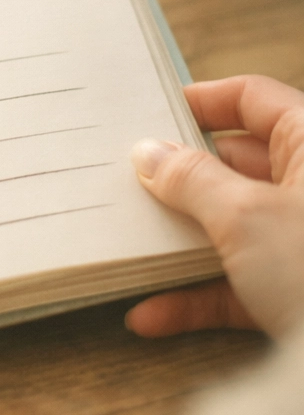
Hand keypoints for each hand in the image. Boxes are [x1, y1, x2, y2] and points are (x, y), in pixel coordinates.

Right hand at [127, 74, 303, 339]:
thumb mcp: (245, 214)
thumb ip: (190, 179)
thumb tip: (148, 153)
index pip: (252, 100)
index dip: (200, 102)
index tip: (149, 114)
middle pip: (234, 168)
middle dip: (179, 181)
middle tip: (128, 182)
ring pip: (232, 231)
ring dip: (179, 245)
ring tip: (129, 244)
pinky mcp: (298, 298)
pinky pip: (239, 288)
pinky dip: (196, 298)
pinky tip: (151, 314)